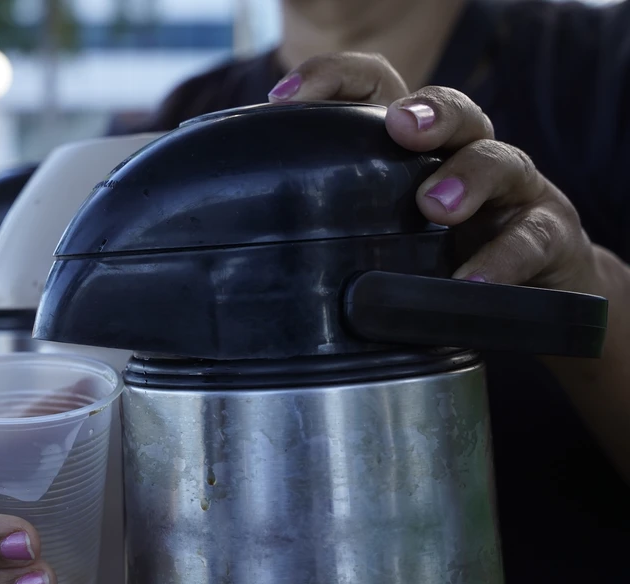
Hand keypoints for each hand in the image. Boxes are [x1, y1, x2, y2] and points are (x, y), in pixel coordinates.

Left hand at [267, 53, 600, 295]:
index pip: (376, 90)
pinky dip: (502, 260)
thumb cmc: (437, 259)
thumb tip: (237, 257)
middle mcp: (461, 154)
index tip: (283, 100)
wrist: (528, 302)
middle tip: (401, 128)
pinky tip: (472, 281)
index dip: (332, 80)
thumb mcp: (379, 238)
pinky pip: (531, 239)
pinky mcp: (547, 235)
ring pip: (498, 160)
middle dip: (424, 112)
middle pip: (447, 109)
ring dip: (467, 178)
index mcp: (410, 149)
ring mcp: (511, 191)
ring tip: (437, 205)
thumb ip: (329, 231)